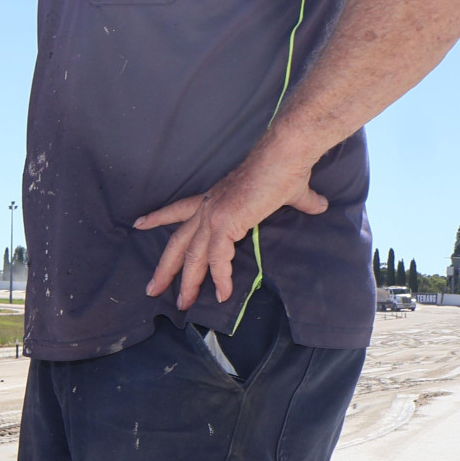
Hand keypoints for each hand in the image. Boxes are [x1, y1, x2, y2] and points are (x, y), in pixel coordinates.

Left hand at [134, 144, 328, 310]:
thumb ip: (301, 201)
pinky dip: (219, 279)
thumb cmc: (285, 168)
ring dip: (187, 283)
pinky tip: (222, 295)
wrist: (286, 156)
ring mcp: (213, 216)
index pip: (178, 209)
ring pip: (192, 256)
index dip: (158, 218)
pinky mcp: (226, 224)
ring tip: (183, 304)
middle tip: (152, 289)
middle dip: (164, 268)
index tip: (138, 225)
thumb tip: (320, 205)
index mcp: (213, 198)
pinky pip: (218, 260)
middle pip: (177, 242)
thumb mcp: (288, 192)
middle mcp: (207, 207)